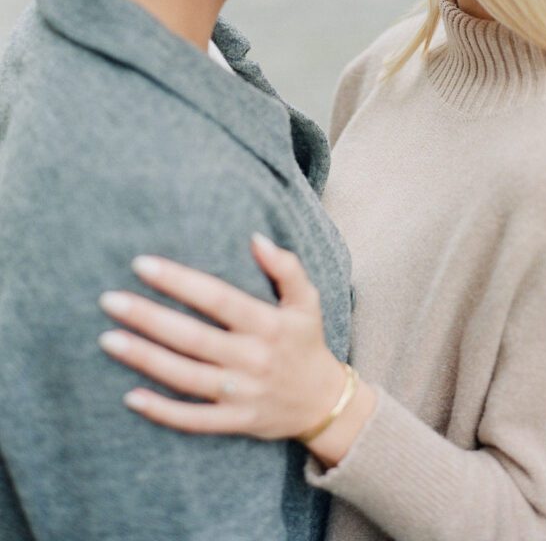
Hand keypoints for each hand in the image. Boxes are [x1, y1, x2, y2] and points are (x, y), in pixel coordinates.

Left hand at [98, 233, 373, 458]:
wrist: (323, 403)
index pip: (217, 298)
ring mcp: (241, 393)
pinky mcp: (234, 421)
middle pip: (192, 337)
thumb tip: (256, 238)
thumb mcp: (307, 299)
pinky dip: (162, 411)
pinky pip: (193, 420)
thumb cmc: (306, 341)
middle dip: (148, 317)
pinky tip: (130, 397)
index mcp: (268, 324)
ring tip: (108, 339)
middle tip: (109, 300)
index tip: (142, 265)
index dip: (179, 281)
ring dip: (145, 359)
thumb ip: (286, 267)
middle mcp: (252, 358)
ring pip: (185, 376)